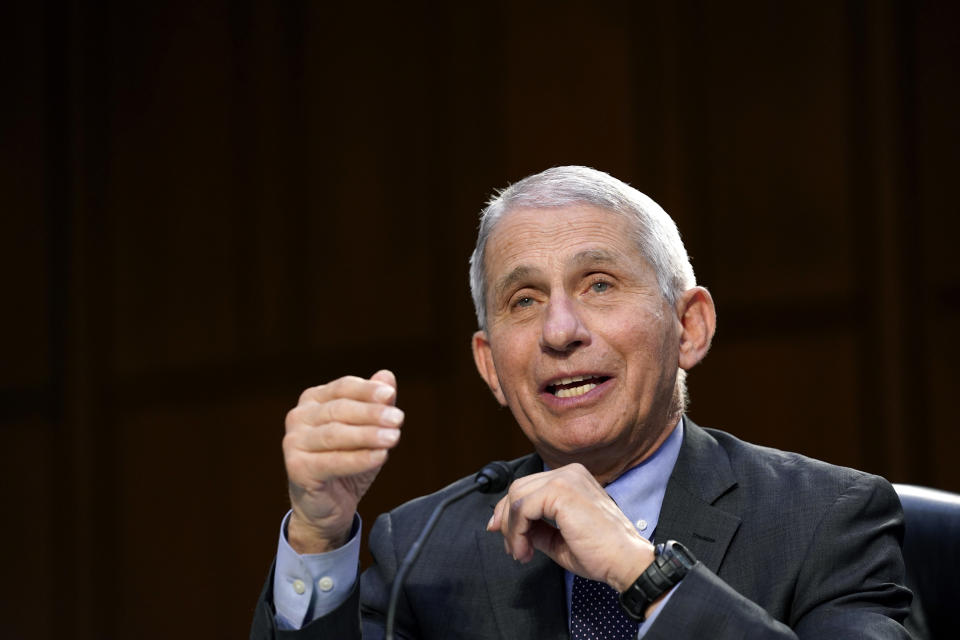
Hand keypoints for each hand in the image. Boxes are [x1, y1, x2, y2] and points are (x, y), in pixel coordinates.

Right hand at [283, 370, 403, 552]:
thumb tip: (387, 376)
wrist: (328, 506)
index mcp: (313, 400)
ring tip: (394, 437)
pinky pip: (332, 461)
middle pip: (339, 410)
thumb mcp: (367, 430)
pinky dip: (359, 459)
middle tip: (398, 418)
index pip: (343, 387)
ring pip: (335, 434)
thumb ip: (375, 404)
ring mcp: (293, 442)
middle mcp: (298, 417)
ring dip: (368, 435)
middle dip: (372, 413)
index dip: (367, 390)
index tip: (390, 395)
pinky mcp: (296, 468)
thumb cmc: (347, 462)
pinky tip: (380, 456)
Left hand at [487, 463, 653, 591]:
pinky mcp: (561, 490)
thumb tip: (508, 526)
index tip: (506, 535)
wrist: (626, 561)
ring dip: (512, 529)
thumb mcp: (558, 538)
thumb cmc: (602, 553)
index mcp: (572, 479)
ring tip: (521, 553)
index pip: (528, 487)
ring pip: (516, 498)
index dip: (509, 512)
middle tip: (513, 548)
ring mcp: (565, 478)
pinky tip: (525, 550)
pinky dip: (517, 531)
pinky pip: (522, 508)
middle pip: (518, 489)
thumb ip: (535, 527)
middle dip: (507, 521)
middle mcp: (568, 473)